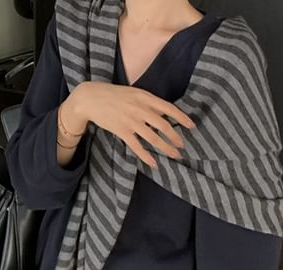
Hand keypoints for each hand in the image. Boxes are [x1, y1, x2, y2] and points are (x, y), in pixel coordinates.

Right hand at [62, 81, 195, 167]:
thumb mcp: (134, 93)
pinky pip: (137, 146)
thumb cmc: (113, 95)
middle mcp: (140, 109)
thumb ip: (148, 102)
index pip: (168, 108)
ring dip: (165, 148)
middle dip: (175, 137)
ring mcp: (131, 121)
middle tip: (182, 146)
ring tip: (174, 155)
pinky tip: (153, 163)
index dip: (181, 118)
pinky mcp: (122, 131)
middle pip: (163, 125)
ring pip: (153, 138)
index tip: (191, 126)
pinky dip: (146, 156)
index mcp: (144, 97)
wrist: (91, 98)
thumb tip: (164, 113)